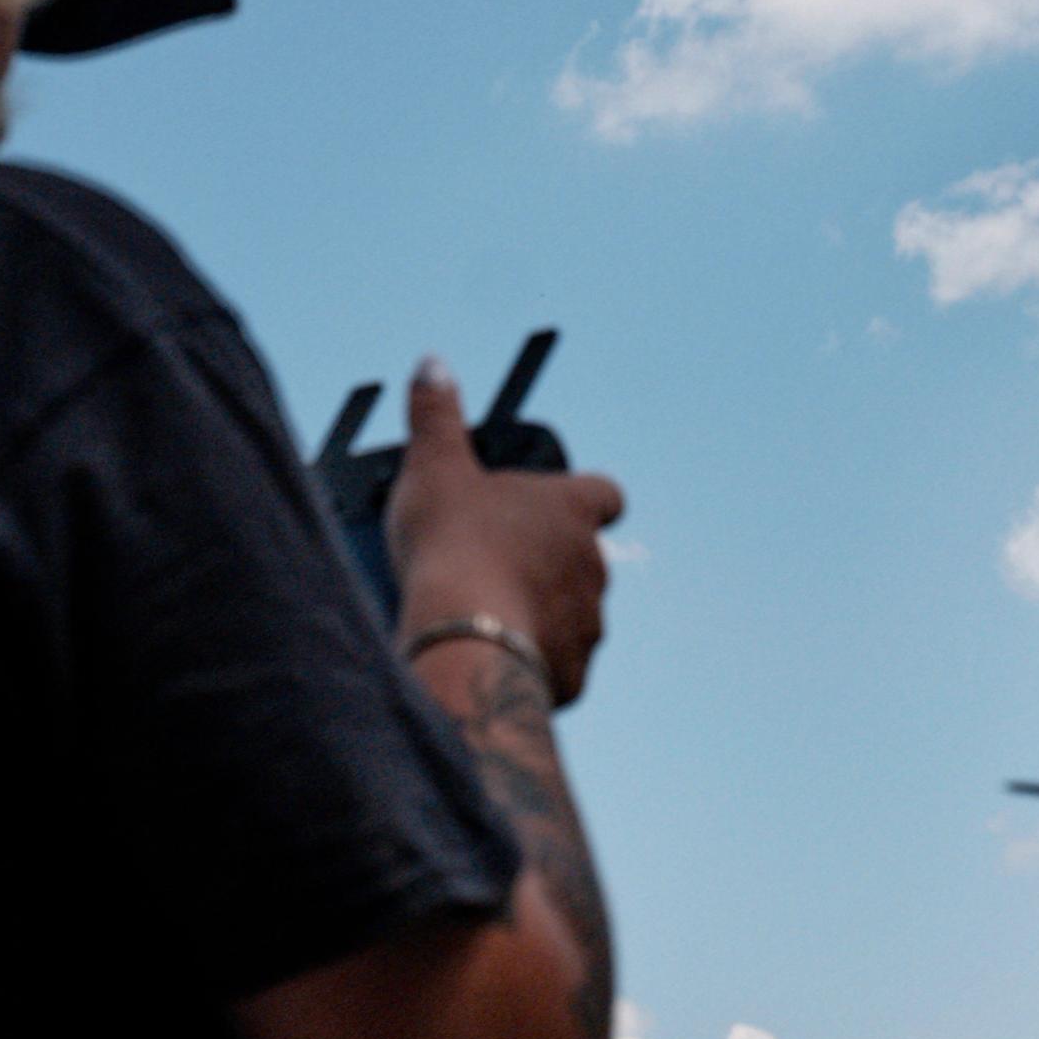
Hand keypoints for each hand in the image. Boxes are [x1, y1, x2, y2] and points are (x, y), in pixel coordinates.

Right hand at [387, 357, 624, 706]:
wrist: (466, 643)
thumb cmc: (455, 548)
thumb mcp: (434, 468)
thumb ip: (436, 415)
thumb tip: (433, 364)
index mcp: (572, 510)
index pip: (604, 494)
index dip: (584, 496)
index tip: (560, 503)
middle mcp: (594, 565)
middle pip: (584, 557)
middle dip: (549, 561)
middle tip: (496, 564)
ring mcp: (588, 622)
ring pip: (573, 613)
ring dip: (541, 613)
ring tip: (488, 615)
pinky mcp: (573, 674)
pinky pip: (558, 666)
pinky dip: (532, 662)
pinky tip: (493, 658)